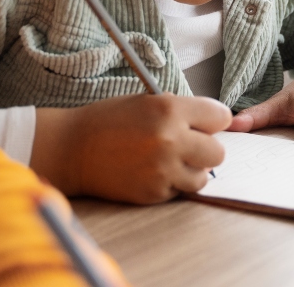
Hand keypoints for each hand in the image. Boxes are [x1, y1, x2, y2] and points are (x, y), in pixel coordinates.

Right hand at [30, 94, 230, 203]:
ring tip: (169, 161)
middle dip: (206, 149)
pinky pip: (179, 191)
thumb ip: (181, 111)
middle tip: (187, 146)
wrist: (72, 148)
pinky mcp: (153, 192)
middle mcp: (171, 138)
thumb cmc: (108, 121)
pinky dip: (170, 184)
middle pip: (218, 152)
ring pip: (202, 177)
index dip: (213, 121)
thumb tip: (214, 124)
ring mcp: (163, 169)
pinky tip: (150, 172)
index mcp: (170, 108)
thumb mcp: (146, 102)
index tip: (206, 125)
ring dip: (191, 171)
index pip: (221, 117)